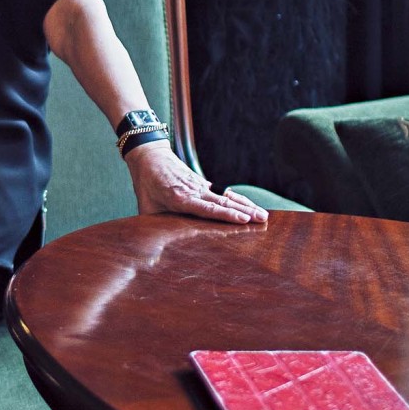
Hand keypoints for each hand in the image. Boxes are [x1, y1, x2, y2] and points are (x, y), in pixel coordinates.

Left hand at [125, 142, 267, 225]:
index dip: (226, 215)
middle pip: (224, 202)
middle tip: (263, 219)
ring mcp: (200, 185)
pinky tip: (250, 206)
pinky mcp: (202, 183)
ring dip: (246, 205)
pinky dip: (237, 200)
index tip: (244, 219)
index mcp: (181, 199)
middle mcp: (195, 191)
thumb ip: (153, 226)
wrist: (149, 156)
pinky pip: (223, 192)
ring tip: (263, 214)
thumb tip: (151, 253)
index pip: (208, 209)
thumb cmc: (146, 184)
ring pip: (227, 196)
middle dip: (245, 211)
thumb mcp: (145, 207)